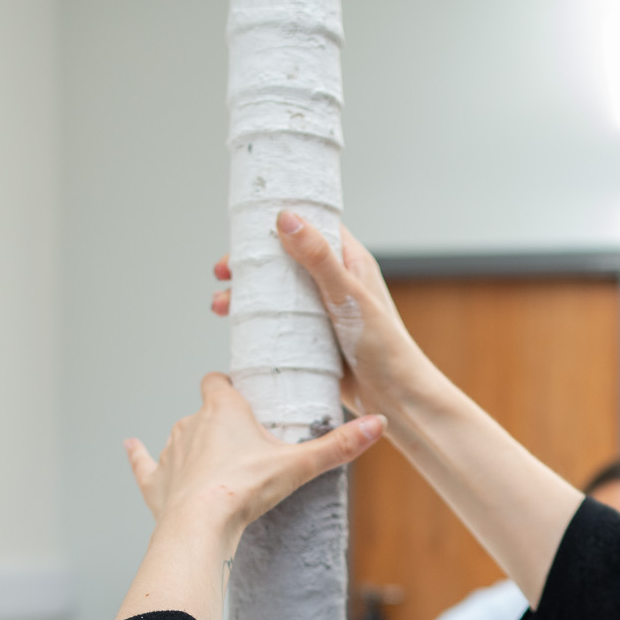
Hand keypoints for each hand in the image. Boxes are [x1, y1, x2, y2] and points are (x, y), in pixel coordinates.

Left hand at [125, 373, 383, 542]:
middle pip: (204, 412)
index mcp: (222, 410)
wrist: (200, 525)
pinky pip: (144, 463)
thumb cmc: (244, 489)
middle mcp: (191, 423)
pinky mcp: (156, 481)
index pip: (220, 382)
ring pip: (180, 437)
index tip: (244, 395)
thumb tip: (379, 425)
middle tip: (242, 444)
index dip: (230, 386)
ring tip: (213, 466)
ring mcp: (170, 452)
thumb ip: (337, 446)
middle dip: (219, 424)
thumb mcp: (298, 466)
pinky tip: (132, 446)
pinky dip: (139, 456)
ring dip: (192, 446)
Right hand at [210, 213, 433, 418]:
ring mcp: (323, 314)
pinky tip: (238, 331)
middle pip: (285, 262)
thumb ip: (319, 258)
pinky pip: (281, 326)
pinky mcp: (315, 342)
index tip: (247, 228)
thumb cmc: (386, 348)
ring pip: (278, 296)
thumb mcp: (347, 296)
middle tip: (224, 271)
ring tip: (221, 306)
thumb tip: (287, 219)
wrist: (397, 400)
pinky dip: (258, 325)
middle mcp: (336, 284)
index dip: (278, 224)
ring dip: (248, 298)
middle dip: (252, 265)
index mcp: (350, 263)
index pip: (311, 228)